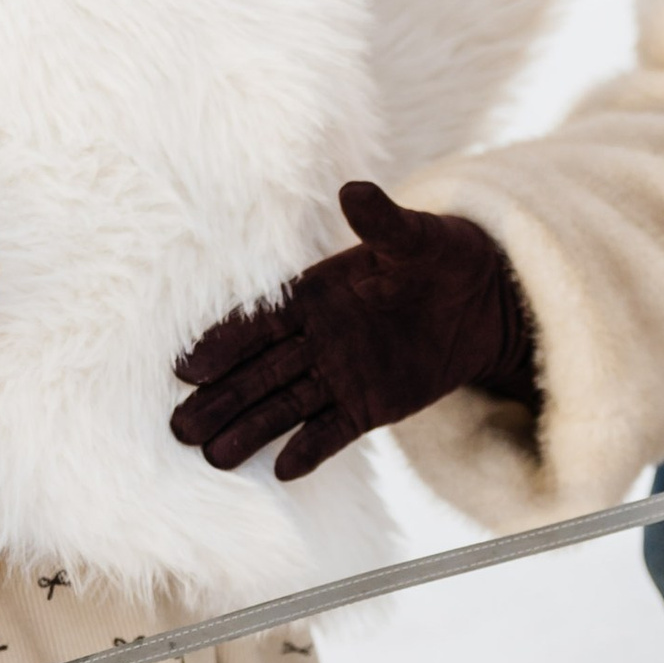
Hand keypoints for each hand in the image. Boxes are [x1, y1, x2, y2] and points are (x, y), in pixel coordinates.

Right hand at [169, 180, 536, 480]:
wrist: (483, 297)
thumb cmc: (441, 256)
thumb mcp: (416, 238)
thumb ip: (382, 223)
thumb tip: (354, 191)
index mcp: (312, 296)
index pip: (258, 324)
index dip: (222, 344)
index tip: (188, 367)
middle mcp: (314, 340)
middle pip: (258, 373)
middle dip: (221, 399)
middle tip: (180, 428)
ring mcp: (338, 376)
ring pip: (284, 406)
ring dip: (250, 430)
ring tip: (214, 457)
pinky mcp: (368, 407)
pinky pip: (332, 432)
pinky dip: (309, 449)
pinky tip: (283, 471)